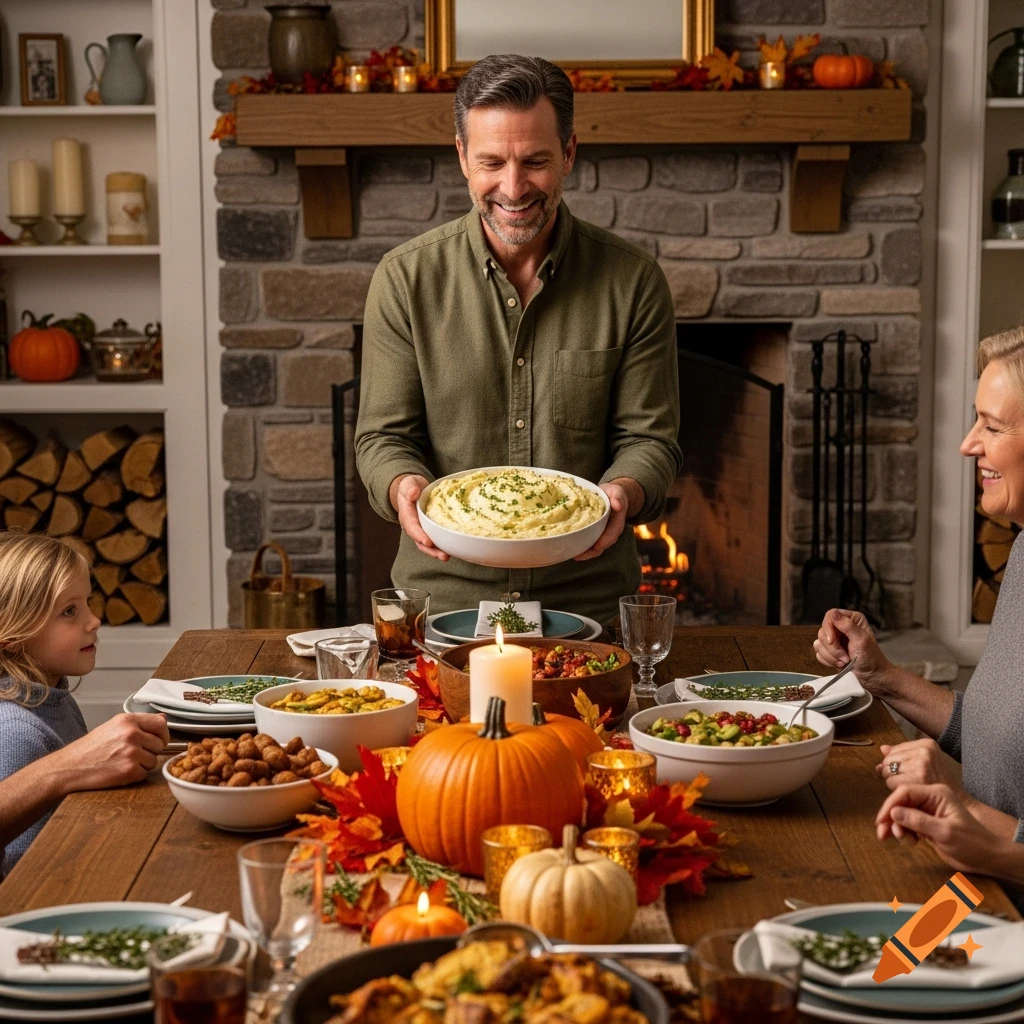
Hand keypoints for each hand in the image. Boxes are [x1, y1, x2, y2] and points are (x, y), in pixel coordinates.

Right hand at [56, 713, 169, 792]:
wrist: (70, 767)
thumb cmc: (90, 748)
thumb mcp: (113, 726)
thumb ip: (139, 723)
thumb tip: (163, 719)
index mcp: (128, 720)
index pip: (161, 724)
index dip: (162, 734)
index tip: (158, 739)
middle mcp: (132, 734)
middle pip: (160, 744)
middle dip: (151, 751)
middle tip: (133, 753)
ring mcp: (131, 752)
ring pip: (154, 760)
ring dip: (143, 764)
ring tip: (123, 761)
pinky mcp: (129, 770)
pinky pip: (144, 774)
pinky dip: (134, 775)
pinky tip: (119, 770)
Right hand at [390, 474, 449, 561]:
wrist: (414, 489)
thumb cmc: (411, 486)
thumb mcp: (408, 483)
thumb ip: (409, 488)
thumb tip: (413, 493)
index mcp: (407, 516)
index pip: (412, 527)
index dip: (419, 536)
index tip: (428, 542)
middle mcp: (414, 526)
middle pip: (420, 542)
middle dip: (431, 550)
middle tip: (443, 556)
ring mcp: (422, 530)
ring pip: (429, 545)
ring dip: (437, 552)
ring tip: (447, 557)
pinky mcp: (431, 530)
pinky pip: (437, 540)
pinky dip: (444, 545)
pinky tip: (454, 549)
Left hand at [574, 482, 627, 560]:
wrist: (612, 495)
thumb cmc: (614, 494)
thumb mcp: (617, 492)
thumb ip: (618, 497)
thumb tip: (618, 505)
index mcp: (617, 524)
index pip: (612, 535)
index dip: (604, 542)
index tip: (596, 546)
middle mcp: (610, 532)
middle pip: (602, 546)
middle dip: (590, 552)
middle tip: (578, 556)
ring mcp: (602, 534)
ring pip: (595, 548)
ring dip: (585, 553)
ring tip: (572, 555)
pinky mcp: (595, 533)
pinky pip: (589, 542)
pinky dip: (581, 547)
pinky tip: (571, 549)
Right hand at [813, 608, 891, 688]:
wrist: (871, 677)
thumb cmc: (871, 658)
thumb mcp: (861, 640)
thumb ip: (847, 626)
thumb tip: (833, 613)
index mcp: (851, 620)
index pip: (830, 615)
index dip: (828, 628)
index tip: (832, 641)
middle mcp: (841, 627)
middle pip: (822, 631)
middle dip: (832, 647)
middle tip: (845, 657)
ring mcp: (835, 640)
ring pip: (819, 643)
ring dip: (831, 655)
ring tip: (844, 662)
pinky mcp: (830, 652)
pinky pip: (818, 653)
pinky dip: (828, 660)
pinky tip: (839, 664)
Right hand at [876, 783, 1004, 873]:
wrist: (987, 858)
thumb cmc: (973, 843)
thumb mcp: (945, 832)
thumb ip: (918, 820)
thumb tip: (893, 812)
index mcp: (936, 794)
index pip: (905, 792)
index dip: (889, 804)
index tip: (881, 820)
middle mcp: (930, 799)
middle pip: (900, 802)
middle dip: (890, 817)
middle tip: (883, 833)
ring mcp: (928, 811)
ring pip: (901, 813)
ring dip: (896, 827)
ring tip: (903, 840)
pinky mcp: (926, 823)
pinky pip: (907, 823)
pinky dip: (903, 832)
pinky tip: (910, 842)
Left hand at [877, 737, 960, 791]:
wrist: (956, 800)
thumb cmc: (936, 781)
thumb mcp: (924, 761)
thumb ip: (902, 754)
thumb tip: (883, 748)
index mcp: (927, 744)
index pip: (893, 750)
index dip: (895, 763)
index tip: (909, 771)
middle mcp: (925, 751)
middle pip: (888, 759)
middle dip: (892, 771)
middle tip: (909, 779)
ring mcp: (923, 763)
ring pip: (887, 771)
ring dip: (892, 780)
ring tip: (910, 784)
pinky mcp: (919, 778)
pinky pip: (891, 782)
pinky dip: (895, 788)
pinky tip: (909, 790)